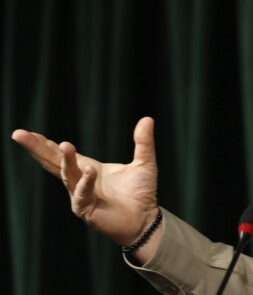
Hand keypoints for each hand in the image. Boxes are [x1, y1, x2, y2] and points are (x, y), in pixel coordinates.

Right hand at [11, 117, 159, 247]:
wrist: (145, 220)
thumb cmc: (141, 193)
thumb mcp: (144, 162)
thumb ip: (143, 142)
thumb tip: (147, 119)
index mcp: (87, 168)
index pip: (61, 154)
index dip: (45, 143)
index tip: (29, 132)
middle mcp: (79, 181)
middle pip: (52, 162)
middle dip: (36, 148)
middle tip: (19, 134)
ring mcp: (80, 196)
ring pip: (67, 176)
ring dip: (65, 161)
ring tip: (65, 145)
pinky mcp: (86, 209)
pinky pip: (81, 194)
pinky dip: (84, 182)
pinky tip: (88, 170)